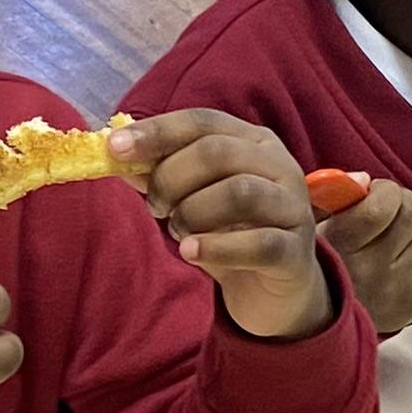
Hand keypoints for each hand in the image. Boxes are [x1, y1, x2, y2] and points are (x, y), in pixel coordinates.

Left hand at [115, 110, 335, 341]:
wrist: (274, 290)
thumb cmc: (231, 233)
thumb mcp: (195, 198)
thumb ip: (162, 174)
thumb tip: (118, 156)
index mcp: (252, 142)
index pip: (202, 122)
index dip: (158, 132)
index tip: (115, 148)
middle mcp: (279, 165)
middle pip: (217, 152)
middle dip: (171, 178)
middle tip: (155, 207)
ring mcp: (293, 208)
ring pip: (240, 192)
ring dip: (193, 212)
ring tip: (178, 233)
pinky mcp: (295, 252)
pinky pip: (259, 244)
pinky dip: (217, 248)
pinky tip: (191, 253)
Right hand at [313, 174, 411, 332]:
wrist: (316, 324)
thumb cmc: (315, 267)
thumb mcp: (310, 226)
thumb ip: (333, 197)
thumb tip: (366, 180)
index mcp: (343, 247)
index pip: (385, 204)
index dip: (386, 189)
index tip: (375, 193)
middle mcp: (374, 272)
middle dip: (403, 204)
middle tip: (388, 212)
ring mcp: (399, 291)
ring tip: (395, 238)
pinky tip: (410, 256)